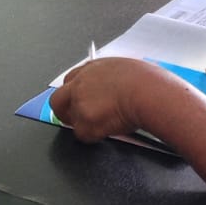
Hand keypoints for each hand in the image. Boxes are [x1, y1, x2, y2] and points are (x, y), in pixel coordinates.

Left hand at [48, 58, 170, 142]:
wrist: (147, 92)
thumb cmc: (147, 81)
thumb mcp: (126, 71)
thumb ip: (111, 80)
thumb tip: (114, 91)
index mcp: (92, 68)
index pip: (71, 80)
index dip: (75, 94)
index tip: (80, 102)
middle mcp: (81, 83)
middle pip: (58, 100)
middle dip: (65, 112)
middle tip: (79, 121)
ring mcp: (80, 102)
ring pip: (72, 120)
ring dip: (86, 125)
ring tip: (105, 125)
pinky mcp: (84, 120)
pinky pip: (83, 135)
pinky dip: (94, 136)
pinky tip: (109, 130)